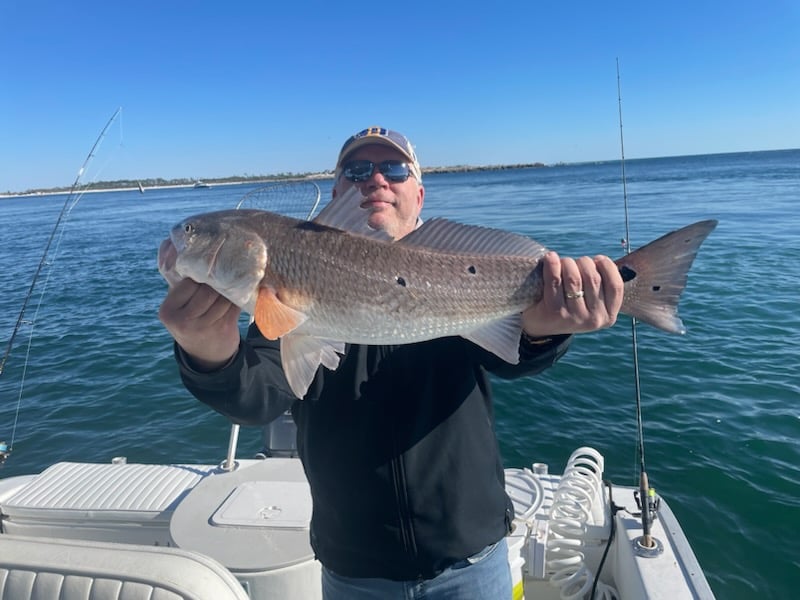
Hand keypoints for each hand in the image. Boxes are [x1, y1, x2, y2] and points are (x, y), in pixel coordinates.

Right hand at [158, 240, 241, 369]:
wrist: (206, 354)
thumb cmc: (192, 317)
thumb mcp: (179, 301)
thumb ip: (178, 277)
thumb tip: (174, 240)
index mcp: (167, 310)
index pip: (188, 282)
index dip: (201, 272)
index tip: (211, 264)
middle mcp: (181, 321)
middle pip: (206, 288)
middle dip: (218, 279)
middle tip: (227, 269)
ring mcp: (202, 328)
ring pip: (222, 295)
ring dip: (231, 287)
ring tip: (233, 280)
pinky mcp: (221, 331)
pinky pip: (233, 305)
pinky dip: (239, 296)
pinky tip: (241, 291)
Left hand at [521, 252, 623, 336]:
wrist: (541, 325)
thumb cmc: (570, 304)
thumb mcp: (591, 301)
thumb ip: (602, 284)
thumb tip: (602, 259)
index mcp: (608, 316)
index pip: (615, 286)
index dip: (607, 267)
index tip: (597, 260)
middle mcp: (594, 319)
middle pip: (592, 278)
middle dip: (583, 262)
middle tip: (573, 263)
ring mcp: (574, 317)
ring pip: (574, 278)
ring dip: (567, 263)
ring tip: (561, 263)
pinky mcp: (554, 312)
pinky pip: (555, 280)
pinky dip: (552, 265)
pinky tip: (550, 258)